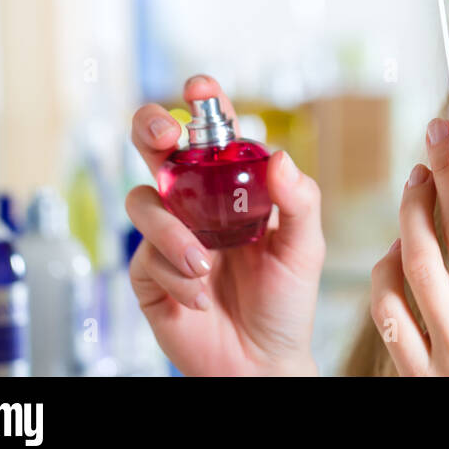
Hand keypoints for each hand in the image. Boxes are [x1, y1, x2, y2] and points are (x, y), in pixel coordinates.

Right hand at [125, 75, 325, 375]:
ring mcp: (166, 235)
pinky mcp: (147, 272)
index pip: (213, 133)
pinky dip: (174, 274)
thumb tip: (279, 156)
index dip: (202, 103)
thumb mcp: (305, 246)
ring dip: (171, 230)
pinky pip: (143, 256)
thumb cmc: (286, 299)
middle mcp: (195, 201)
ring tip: (204, 264)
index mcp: (232, 185)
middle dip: (150, 127)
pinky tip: (200, 296)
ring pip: (143, 201)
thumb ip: (299, 201)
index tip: (201, 87)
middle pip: (155, 147)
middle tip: (164, 136)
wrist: (262, 361)